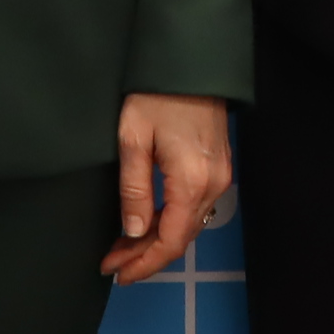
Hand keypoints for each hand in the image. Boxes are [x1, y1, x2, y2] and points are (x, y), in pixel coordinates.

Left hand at [105, 92, 231, 285]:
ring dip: (157, 240)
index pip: (170, 240)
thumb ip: (133, 189)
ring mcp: (221, 177)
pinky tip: (147, 223)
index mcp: (191, 182)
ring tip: (124, 248)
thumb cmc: (156, 94)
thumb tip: (133, 232)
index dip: (143, 262)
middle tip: (113, 263)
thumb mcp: (132, 138)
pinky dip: (170, 222)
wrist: (191, 61)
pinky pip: (195, 208)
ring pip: (189, 225)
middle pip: (181, 237)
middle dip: (146, 255)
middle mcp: (213, 186)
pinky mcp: (219, 167)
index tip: (116, 272)